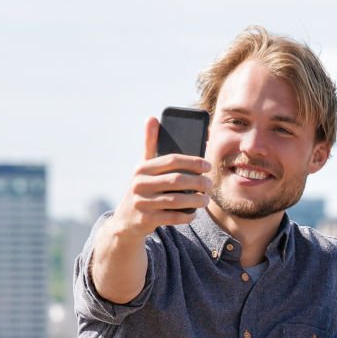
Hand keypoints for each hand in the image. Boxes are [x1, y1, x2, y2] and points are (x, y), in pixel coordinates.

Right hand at [110, 117, 212, 240]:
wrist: (126, 220)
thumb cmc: (143, 187)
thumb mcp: (143, 167)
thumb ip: (150, 144)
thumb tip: (151, 118)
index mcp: (142, 168)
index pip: (172, 160)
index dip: (193, 162)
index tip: (208, 166)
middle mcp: (140, 184)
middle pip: (177, 180)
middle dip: (198, 182)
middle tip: (210, 184)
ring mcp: (142, 202)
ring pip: (177, 200)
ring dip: (196, 200)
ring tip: (206, 199)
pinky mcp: (146, 219)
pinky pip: (172, 217)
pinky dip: (186, 215)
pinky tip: (194, 213)